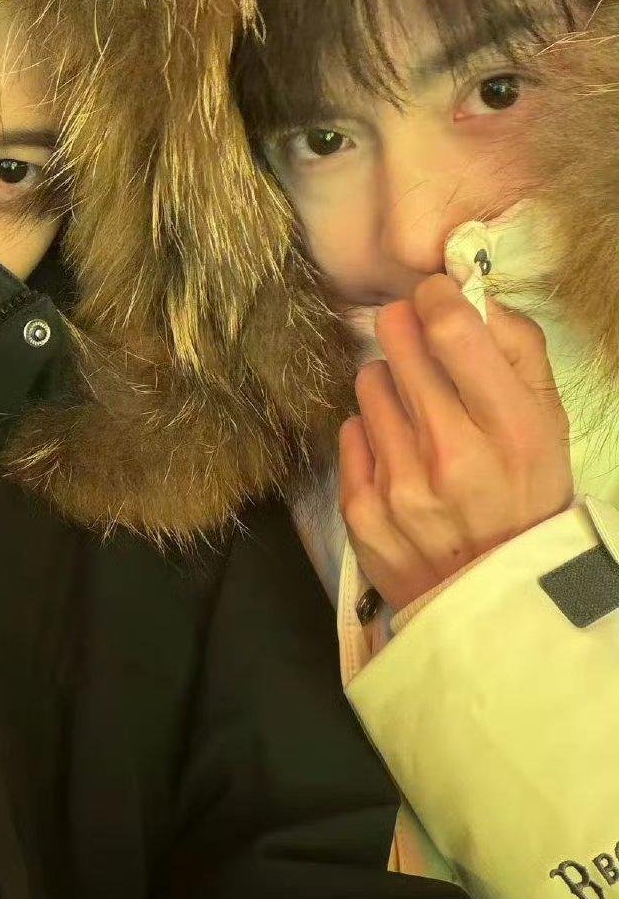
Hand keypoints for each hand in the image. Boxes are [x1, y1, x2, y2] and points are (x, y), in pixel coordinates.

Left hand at [338, 273, 573, 611]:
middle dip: (405, 330)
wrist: (495, 602)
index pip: (451, 329)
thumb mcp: (548, 426)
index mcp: (509, 429)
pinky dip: (371, 436)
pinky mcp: (361, 511)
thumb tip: (471, 295)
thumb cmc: (526, 496)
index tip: (435, 296)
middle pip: (396, 343)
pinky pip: (350, 432)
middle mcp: (451, 454)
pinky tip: (399, 458)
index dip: (436, 297)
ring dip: (389, 386)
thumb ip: (517, 352)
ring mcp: (399, 485)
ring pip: (368, 382)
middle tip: (417, 343)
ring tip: (415, 415)